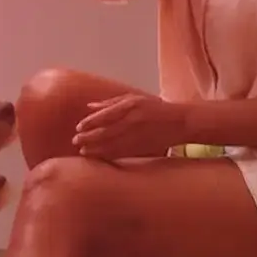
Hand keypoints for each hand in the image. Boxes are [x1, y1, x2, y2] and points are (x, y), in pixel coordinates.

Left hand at [73, 93, 188, 159]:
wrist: (180, 122)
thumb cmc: (156, 108)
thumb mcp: (135, 99)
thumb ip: (112, 102)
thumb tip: (89, 106)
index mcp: (131, 106)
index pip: (105, 115)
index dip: (90, 123)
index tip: (78, 128)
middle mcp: (133, 120)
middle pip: (106, 131)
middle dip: (89, 137)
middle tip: (76, 141)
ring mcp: (139, 135)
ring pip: (112, 144)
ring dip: (96, 149)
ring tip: (83, 152)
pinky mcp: (143, 147)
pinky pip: (122, 153)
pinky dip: (109, 155)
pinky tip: (99, 157)